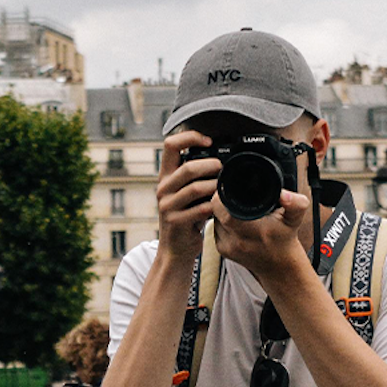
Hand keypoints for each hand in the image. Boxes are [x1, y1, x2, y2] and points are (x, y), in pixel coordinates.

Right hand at [155, 130, 220, 262]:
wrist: (175, 249)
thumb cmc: (186, 217)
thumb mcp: (186, 193)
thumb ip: (195, 177)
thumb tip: (220, 159)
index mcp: (166, 176)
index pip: (170, 145)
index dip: (190, 137)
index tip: (208, 141)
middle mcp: (163, 188)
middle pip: (187, 167)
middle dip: (211, 165)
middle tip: (223, 168)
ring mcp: (167, 206)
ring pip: (195, 188)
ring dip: (215, 186)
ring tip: (223, 188)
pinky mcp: (175, 221)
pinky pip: (200, 209)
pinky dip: (214, 206)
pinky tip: (219, 207)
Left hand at [213, 187, 312, 287]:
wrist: (278, 265)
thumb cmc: (285, 237)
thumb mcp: (295, 218)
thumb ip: (295, 203)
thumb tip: (283, 194)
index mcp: (254, 230)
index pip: (222, 205)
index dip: (224, 194)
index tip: (233, 189)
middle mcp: (238, 240)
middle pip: (215, 210)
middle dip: (222, 200)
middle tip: (234, 195)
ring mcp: (228, 247)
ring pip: (214, 218)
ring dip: (222, 211)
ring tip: (238, 210)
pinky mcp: (222, 250)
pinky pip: (216, 228)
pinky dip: (222, 222)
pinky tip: (236, 222)